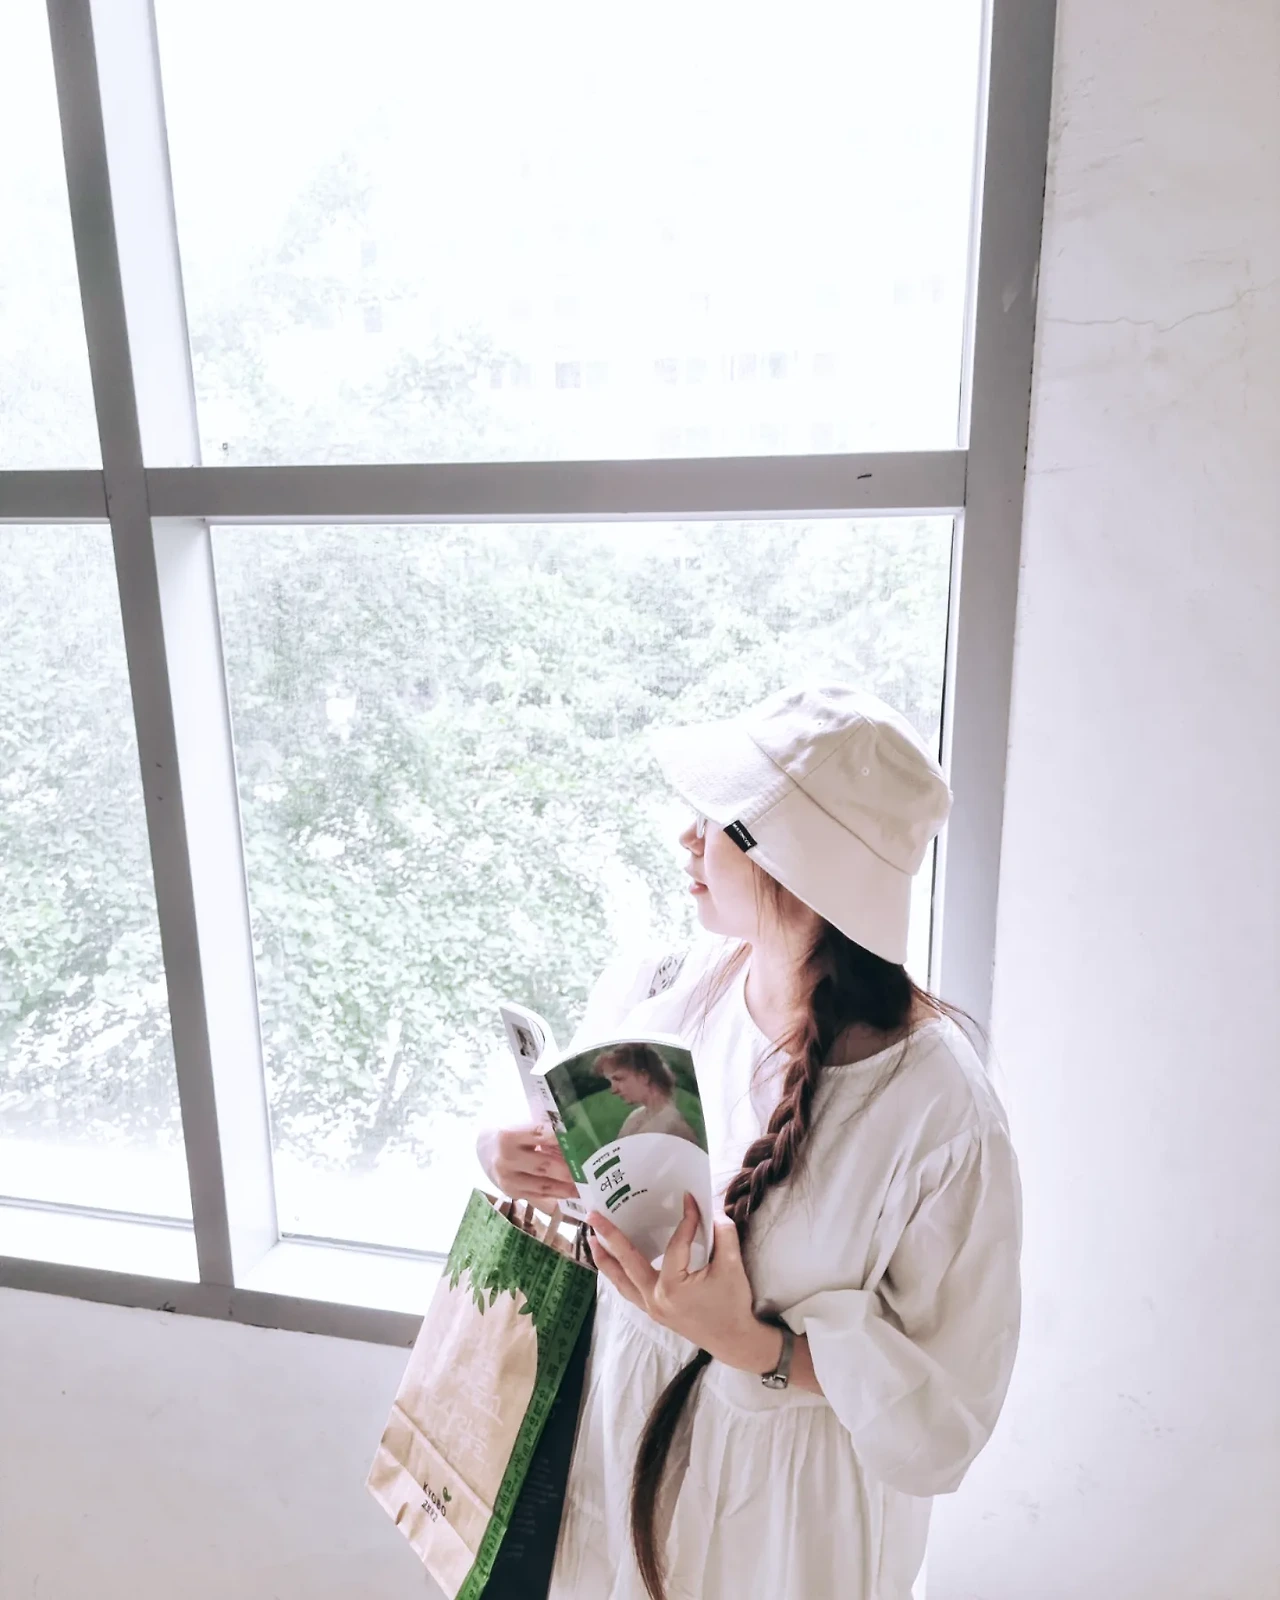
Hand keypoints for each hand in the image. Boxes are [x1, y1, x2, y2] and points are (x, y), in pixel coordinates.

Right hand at [476, 1122, 578, 1207]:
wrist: (483, 1148)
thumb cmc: (508, 1129)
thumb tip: (573, 1131)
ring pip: (544, 1185)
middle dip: (570, 1169)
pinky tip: (572, 1193)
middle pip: (545, 1165)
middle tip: (592, 1167)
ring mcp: (508, 1180)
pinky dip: (557, 1195)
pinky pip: (538, 1196)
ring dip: (567, 1187)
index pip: (540, 1134)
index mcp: (507, 1136)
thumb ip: (541, 1128)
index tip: (583, 1139)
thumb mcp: (519, 1121)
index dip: (563, 1138)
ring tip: (587, 1184)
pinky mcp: (512, 1193)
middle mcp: (506, 1159)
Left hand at [588, 1195, 783, 1375]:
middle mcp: (654, 1298)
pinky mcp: (653, 1312)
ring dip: (606, 1260)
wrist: (735, 1341)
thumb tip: (711, 1208)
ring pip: (621, 1281)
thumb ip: (723, 1233)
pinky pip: (629, 1291)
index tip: (688, 1198)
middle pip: (627, 1262)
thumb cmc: (733, 1304)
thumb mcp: (732, 1265)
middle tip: (593, 1215)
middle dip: (610, 1236)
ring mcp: (651, 1308)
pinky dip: (618, 1275)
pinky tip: (613, 1263)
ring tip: (592, 1239)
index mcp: (672, 1287)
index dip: (686, 1221)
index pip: (675, 1245)